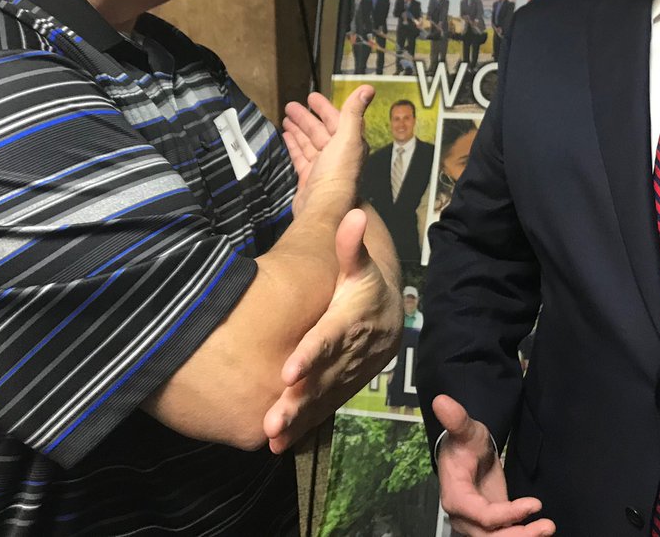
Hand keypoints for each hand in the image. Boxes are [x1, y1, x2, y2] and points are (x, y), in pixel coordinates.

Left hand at [263, 207, 400, 452]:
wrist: (388, 316)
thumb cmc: (364, 283)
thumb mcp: (360, 262)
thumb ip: (352, 244)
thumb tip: (355, 214)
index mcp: (354, 320)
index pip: (331, 338)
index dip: (312, 354)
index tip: (288, 371)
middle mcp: (353, 352)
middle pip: (324, 377)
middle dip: (299, 399)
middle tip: (272, 418)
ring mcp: (348, 374)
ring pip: (322, 398)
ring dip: (298, 418)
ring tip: (271, 434)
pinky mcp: (341, 388)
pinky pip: (323, 409)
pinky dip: (302, 426)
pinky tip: (278, 444)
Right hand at [283, 86, 371, 219]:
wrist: (323, 207)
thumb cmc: (338, 172)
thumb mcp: (348, 137)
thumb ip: (354, 112)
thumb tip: (369, 88)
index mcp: (349, 144)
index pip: (337, 120)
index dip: (325, 108)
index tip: (312, 97)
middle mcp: (337, 155)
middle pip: (320, 131)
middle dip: (307, 118)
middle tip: (291, 105)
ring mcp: (322, 167)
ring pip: (309, 143)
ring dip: (299, 129)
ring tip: (286, 117)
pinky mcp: (308, 178)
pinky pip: (300, 157)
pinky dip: (294, 145)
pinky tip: (285, 136)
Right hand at [433, 395, 555, 536]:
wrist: (467, 455)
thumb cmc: (464, 442)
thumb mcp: (465, 429)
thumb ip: (456, 419)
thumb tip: (442, 401)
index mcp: (456, 497)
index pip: (482, 515)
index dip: (507, 514)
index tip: (535, 504)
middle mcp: (464, 517)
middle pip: (491, 536)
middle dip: (518, 535)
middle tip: (546, 526)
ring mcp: (476, 524)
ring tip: (547, 528)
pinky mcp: (489, 525)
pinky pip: (504, 535)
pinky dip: (521, 534)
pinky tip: (540, 529)